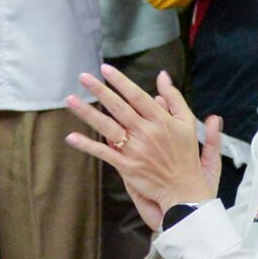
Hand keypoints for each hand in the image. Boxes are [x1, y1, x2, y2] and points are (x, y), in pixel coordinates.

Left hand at [63, 64, 222, 227]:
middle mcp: (146, 133)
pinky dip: (87, 146)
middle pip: (118, 108)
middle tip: (83, 77)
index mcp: (161, 120)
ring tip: (70, 99)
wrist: (184, 189)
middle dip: (100, 91)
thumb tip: (162, 76)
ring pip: (107, 127)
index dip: (120, 82)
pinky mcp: (127, 166)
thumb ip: (174, 98)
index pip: (137, 96)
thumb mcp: (187, 122)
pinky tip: (72, 137)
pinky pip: (104, 153)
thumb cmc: (186, 154)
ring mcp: (135, 150)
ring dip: (87, 113)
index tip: (105, 69)